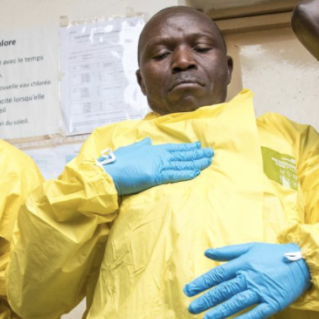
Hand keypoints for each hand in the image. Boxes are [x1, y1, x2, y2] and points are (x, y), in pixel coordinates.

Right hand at [98, 138, 213, 195]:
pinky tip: (196, 172)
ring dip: (196, 162)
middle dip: (196, 154)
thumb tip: (147, 142)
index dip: (187, 148)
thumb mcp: (129, 150)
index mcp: (152, 149)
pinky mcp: (154, 176)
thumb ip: (140, 146)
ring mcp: (157, 165)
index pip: (174, 149)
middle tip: (210, 153)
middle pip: (181, 154)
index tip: (198, 146)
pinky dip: (185, 173)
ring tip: (208, 161)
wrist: (108, 172)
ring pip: (181, 163)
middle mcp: (157, 155)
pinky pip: (174, 174)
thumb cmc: (116, 163)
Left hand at [183, 242, 310, 318]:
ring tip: (206, 318)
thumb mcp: (251, 247)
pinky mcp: (274, 302)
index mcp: (244, 264)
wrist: (305, 262)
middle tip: (192, 308)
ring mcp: (262, 291)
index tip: (188, 291)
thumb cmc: (275, 255)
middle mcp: (250, 277)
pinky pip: (257, 313)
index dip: (202, 283)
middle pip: (224, 290)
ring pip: (238, 302)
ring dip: (221, 311)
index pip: (218, 275)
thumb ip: (228, 252)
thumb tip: (206, 253)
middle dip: (207, 299)